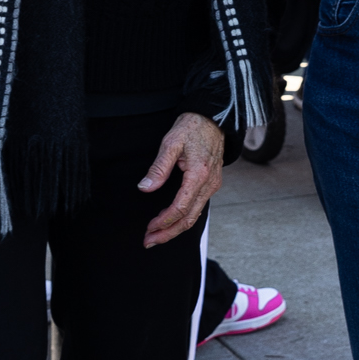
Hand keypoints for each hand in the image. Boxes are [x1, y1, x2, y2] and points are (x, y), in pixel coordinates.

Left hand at [138, 112, 224, 248]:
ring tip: (156, 235)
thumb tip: (145, 188)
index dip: (164, 221)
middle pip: (189, 219)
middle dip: (168, 233)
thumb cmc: (191, 127)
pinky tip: (169, 219)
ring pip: (195, 216)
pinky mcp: (212, 184)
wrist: (213, 118)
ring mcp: (213, 185)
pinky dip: (183, 218)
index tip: (149, 228)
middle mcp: (209, 184)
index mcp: (199, 175)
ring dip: (175, 228)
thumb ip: (159, 168)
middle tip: (149, 241)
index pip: (180, 208)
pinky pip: (198, 207)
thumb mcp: (171, 143)